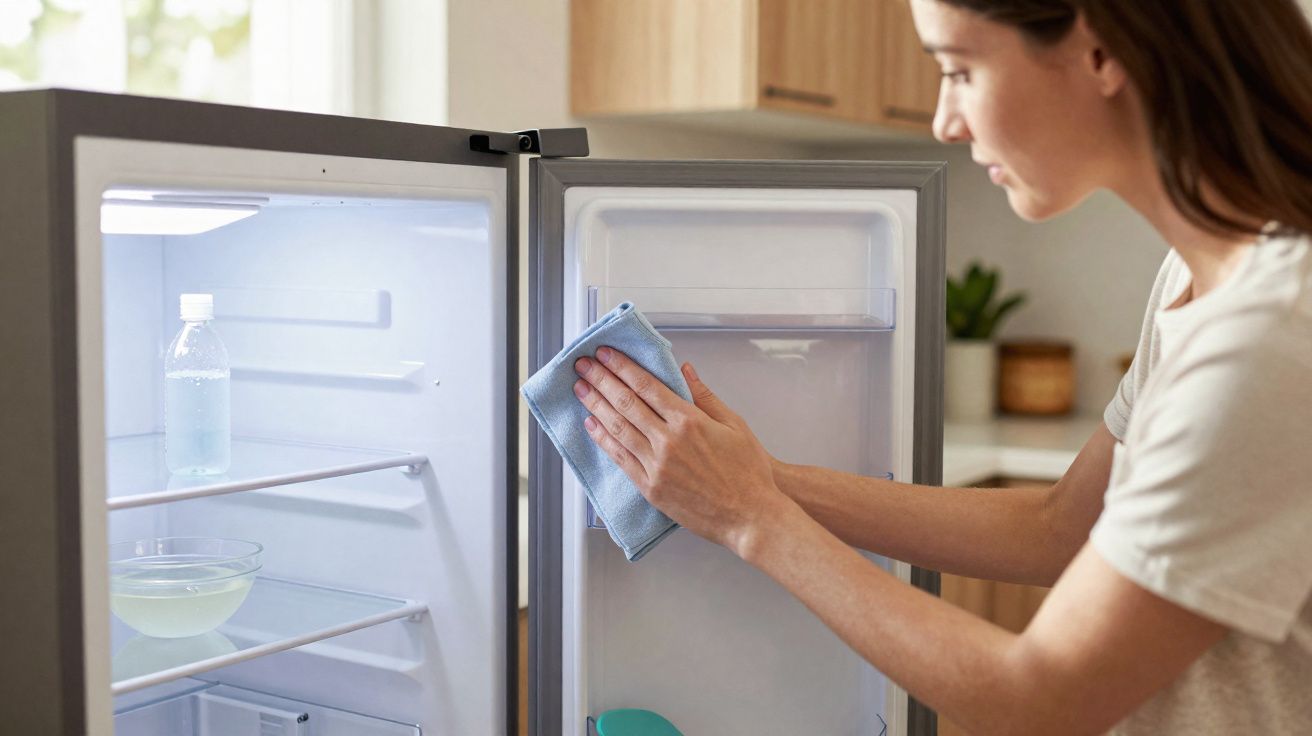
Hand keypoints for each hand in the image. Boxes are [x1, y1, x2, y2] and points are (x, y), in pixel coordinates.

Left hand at [572, 346, 787, 556]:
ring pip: (618, 428)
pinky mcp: (651, 488)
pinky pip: (621, 459)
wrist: (749, 516)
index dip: (623, 367)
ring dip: (596, 405)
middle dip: (602, 380)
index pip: (647, 386)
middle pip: (626, 403)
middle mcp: (668, 441)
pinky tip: (591, 425)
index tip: (607, 354)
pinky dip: (603, 440)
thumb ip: (705, 396)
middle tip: (584, 364)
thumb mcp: (734, 425)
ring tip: (581, 389)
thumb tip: (685, 370)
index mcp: (689, 421)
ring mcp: (657, 466)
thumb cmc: (748, 473)